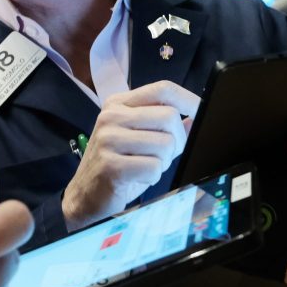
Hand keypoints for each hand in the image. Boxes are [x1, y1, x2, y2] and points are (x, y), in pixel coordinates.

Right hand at [62, 81, 199, 230]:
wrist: (85, 196)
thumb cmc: (116, 166)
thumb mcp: (137, 139)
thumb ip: (163, 126)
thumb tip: (195, 115)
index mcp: (118, 104)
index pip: (162, 89)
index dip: (189, 100)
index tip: (201, 112)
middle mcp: (111, 117)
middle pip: (169, 117)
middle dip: (176, 141)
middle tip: (162, 156)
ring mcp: (108, 140)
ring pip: (165, 144)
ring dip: (163, 162)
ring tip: (145, 167)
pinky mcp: (110, 166)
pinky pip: (154, 167)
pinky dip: (152, 177)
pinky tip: (137, 178)